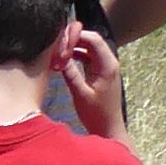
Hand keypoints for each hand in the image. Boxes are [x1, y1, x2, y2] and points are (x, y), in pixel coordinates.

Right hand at [55, 20, 123, 135]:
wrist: (109, 128)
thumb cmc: (97, 115)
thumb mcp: (80, 94)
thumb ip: (70, 73)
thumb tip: (57, 55)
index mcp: (108, 65)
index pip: (93, 39)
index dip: (76, 35)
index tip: (60, 41)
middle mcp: (109, 62)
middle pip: (91, 40)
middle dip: (74, 39)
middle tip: (56, 44)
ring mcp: (105, 66)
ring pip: (89, 47)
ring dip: (74, 47)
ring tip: (58, 51)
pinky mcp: (100, 71)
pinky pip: (88, 57)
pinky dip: (77, 55)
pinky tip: (64, 60)